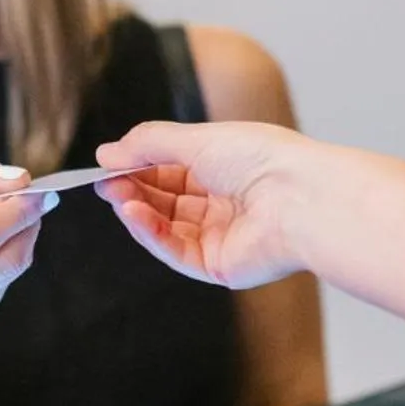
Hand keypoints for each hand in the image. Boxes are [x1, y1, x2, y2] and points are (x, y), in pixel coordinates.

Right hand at [0, 153, 53, 337]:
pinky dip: (8, 256)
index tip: (35, 189)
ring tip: (10, 214)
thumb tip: (18, 179)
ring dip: (22, 237)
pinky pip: (3, 284)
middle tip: (35, 197)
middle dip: (27, 223)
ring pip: (9, 272)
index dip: (15, 212)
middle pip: (2, 260)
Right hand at [94, 120, 312, 289]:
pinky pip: (176, 251)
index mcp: (225, 167)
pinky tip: (134, 215)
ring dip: (138, 212)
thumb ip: (149, 144)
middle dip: (133, 189)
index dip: (139, 166)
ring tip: (117, 196)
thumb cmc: (261, 159)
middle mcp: (224, 202)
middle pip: (166, 199)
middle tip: (104, 182)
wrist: (300, 198)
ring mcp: (221, 236)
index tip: (107, 163)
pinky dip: (151, 234)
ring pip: (166, 227)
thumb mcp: (196, 139)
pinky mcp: (219, 266)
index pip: (171, 169)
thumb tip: (106, 152)